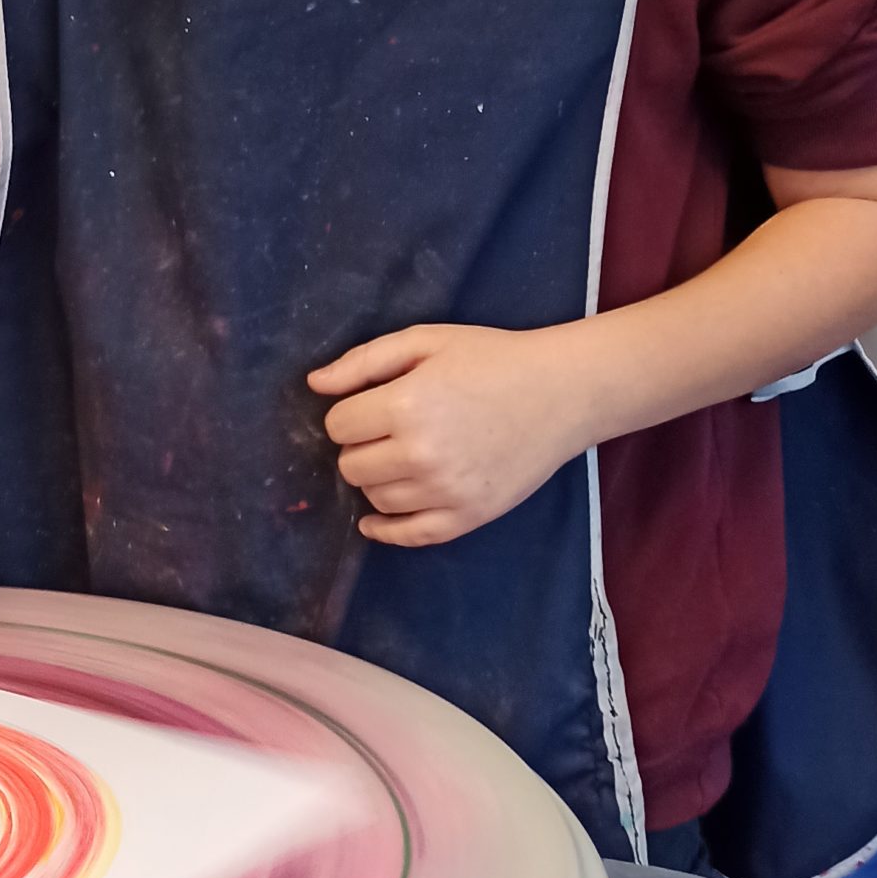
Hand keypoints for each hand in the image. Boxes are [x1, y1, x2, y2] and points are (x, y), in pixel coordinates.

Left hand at [309, 323, 598, 547]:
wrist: (562, 392)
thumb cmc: (492, 358)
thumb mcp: (425, 341)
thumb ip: (363, 362)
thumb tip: (314, 385)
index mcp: (406, 406)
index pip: (338, 426)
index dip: (350, 412)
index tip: (373, 404)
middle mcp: (421, 455)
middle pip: (351, 466)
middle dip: (361, 446)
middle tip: (389, 429)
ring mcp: (446, 492)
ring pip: (375, 499)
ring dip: (379, 478)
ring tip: (405, 455)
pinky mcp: (467, 517)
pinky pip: (408, 536)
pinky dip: (385, 529)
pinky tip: (375, 519)